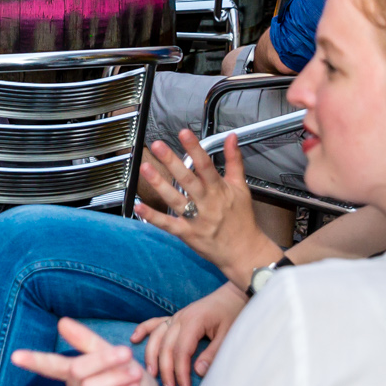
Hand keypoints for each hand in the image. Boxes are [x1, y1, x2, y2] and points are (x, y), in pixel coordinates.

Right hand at [11, 318, 166, 385]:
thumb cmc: (135, 384)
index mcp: (74, 375)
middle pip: (77, 370)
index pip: (51, 365)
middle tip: (127, 354)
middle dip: (102, 360)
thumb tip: (61, 322)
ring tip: (136, 374)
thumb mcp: (115, 357)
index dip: (34, 360)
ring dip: (117, 378)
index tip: (16, 356)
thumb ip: (88, 342)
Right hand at [132, 286, 246, 385]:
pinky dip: (143, 329)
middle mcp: (180, 318)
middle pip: (166, 346)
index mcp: (193, 322)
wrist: (233, 296)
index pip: (181, 351)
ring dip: (151, 354)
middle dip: (166, 369)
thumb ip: (213, 353)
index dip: (180, 371)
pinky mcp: (175, 316)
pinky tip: (134, 339)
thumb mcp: (228, 335)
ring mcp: (176, 316)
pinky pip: (155, 323)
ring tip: (151, 372)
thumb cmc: (232, 314)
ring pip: (157, 335)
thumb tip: (197, 371)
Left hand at [133, 130, 280, 284]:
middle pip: (188, 180)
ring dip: (159, 184)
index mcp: (219, 190)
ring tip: (145, 168)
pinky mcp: (188, 234)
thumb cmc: (242, 218)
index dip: (195, 149)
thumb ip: (234, 160)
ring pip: (175, 199)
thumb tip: (231, 137)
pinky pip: (168, 225)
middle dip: (172, 162)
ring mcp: (196, 219)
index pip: (206, 165)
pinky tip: (139, 207)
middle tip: (157, 146)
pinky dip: (153, 217)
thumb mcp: (241, 187)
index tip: (184, 133)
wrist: (246, 253)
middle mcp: (207, 203)